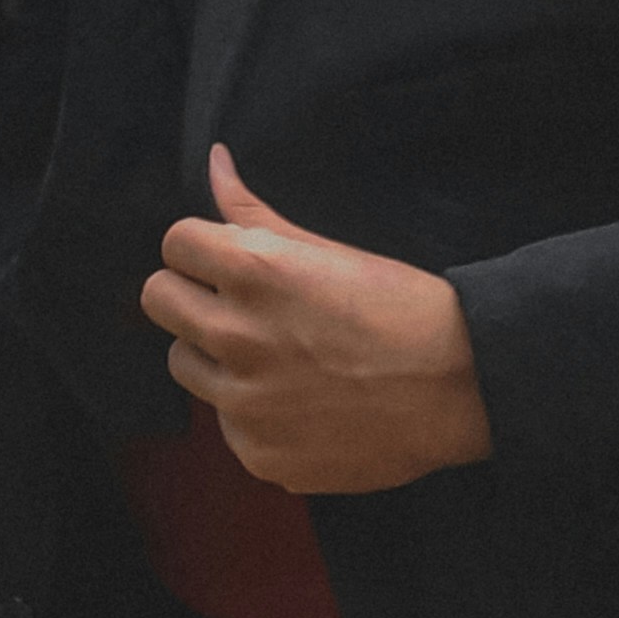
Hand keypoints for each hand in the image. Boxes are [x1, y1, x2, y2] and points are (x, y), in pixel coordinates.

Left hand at [142, 146, 492, 494]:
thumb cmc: (401, 308)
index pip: (174, 244)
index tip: (228, 262)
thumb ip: (253, 212)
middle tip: (242, 306)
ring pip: (183, 365)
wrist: (461, 386)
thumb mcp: (327, 248)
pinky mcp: (259, 454)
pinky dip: (253, 413)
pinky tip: (302, 404)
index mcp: (254, 272)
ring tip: (275, 356)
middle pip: (158, 301)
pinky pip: (226, 424)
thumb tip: (214, 163)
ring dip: (214, 355)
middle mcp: (237, 337)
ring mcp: (244, 405)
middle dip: (192, 296)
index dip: (202, 249)